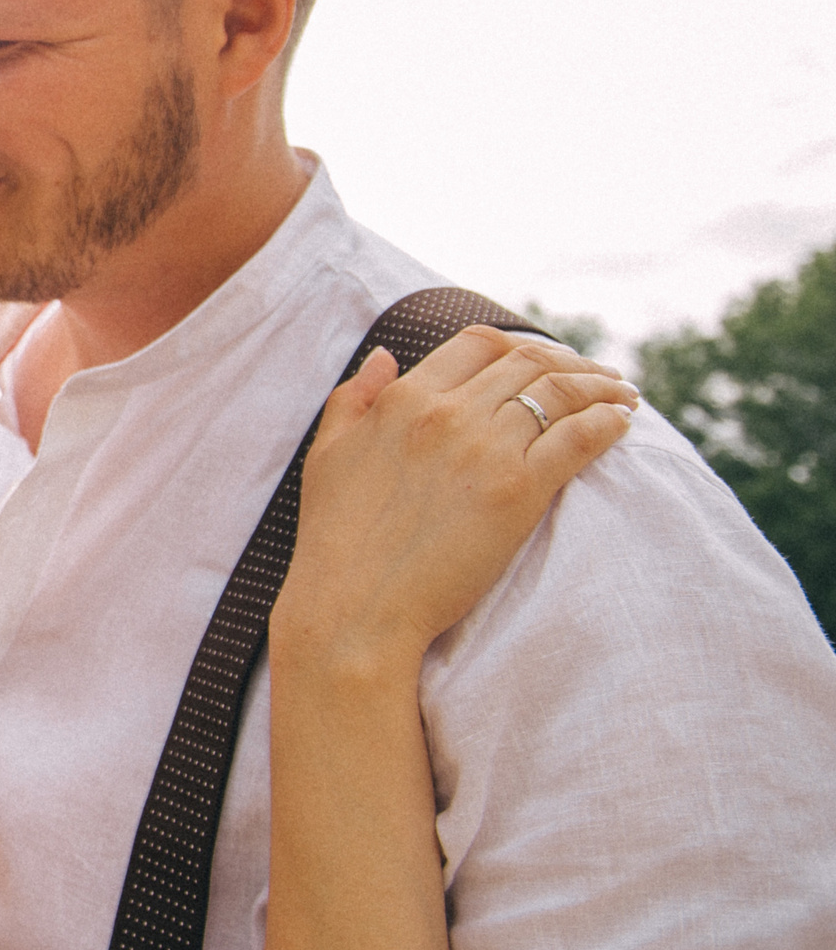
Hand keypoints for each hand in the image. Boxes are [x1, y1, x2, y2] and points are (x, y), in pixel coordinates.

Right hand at [276, 326, 637, 680]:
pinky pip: (578, 438)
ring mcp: (485, 449)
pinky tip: (620, 423)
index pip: (477, 344)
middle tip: (598, 376)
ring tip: (622, 395)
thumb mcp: (328, 453)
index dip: (519, 344)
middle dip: (571, 362)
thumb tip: (385, 354)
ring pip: (560, 393)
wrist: (356, 606)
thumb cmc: (336, 539)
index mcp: (403, 399)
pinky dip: (606, 423)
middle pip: (527, 363)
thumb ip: (355, 398)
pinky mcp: (520, 490)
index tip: (543, 359)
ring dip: (600, 387)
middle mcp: (447, 413)